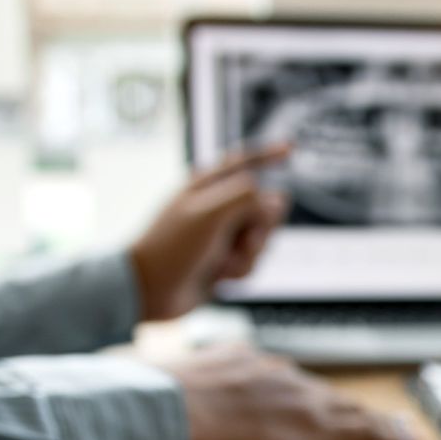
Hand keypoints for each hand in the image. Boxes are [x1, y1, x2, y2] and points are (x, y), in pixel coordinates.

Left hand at [129, 146, 290, 321]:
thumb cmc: (172, 248)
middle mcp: (216, 207)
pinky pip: (252, 262)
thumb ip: (246, 198)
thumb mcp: (210, 214)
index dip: (268, 154)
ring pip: (262, 238)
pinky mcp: (224, 260)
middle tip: (245, 240)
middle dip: (261, 227)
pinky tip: (219, 277)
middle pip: (263, 206)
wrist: (150, 291)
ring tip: (223, 264)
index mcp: (206, 186)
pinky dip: (240, 271)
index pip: (243, 162)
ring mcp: (220, 234)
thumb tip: (276, 199)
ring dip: (249, 255)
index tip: (291, 148)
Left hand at [164, 346, 416, 439]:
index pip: (365, 434)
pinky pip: (268, 370)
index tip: (411, 439)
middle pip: (347, 409)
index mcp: (315, 433)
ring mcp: (270, 372)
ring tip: (339, 407)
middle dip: (372, 420)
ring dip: (328, 400)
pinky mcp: (237, 357)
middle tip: (395, 425)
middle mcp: (303, 397)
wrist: (161, 419)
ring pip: (311, 387)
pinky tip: (276, 384)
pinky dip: (277, 382)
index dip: (390, 438)